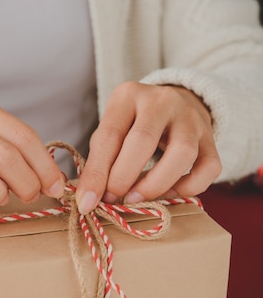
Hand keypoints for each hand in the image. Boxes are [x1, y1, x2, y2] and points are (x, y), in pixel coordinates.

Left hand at [76, 82, 221, 213]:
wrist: (175, 102)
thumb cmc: (132, 123)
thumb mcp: (111, 129)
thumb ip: (100, 158)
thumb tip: (88, 198)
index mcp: (128, 96)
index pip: (109, 136)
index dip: (97, 173)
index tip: (87, 202)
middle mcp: (162, 101)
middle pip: (143, 140)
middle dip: (123, 177)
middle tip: (113, 199)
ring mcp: (191, 118)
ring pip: (182, 153)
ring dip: (155, 184)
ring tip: (136, 199)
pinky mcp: (211, 138)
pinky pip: (209, 167)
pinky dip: (189, 188)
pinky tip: (169, 194)